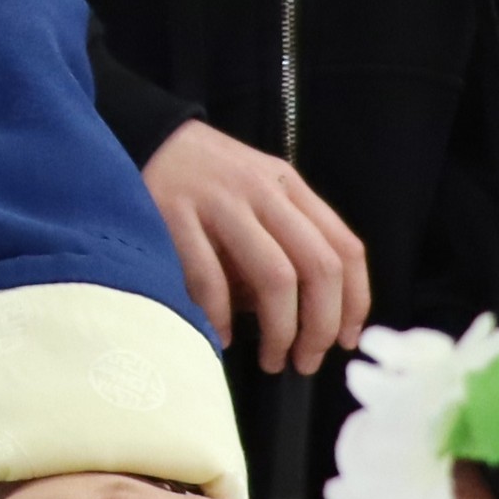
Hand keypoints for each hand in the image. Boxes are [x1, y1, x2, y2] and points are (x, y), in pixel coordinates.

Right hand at [141, 120, 371, 373]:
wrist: (145, 137)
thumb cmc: (207, 179)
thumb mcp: (258, 192)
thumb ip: (285, 240)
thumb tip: (306, 317)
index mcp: (289, 186)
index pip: (345, 247)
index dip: (354, 301)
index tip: (344, 340)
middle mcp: (262, 191)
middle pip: (318, 267)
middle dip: (320, 326)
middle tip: (306, 361)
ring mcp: (220, 202)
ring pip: (275, 277)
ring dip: (280, 330)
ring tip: (273, 359)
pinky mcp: (176, 215)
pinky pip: (211, 279)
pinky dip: (221, 317)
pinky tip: (222, 336)